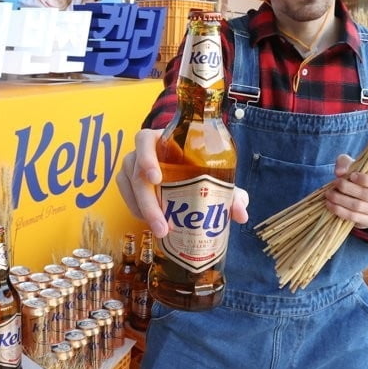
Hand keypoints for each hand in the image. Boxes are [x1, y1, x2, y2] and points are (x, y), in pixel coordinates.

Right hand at [116, 128, 248, 236]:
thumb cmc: (197, 166)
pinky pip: (126, 195)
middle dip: (148, 202)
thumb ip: (229, 192)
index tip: (156, 179)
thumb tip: (241, 214)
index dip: (146, 157)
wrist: (183, 167)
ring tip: (160, 229)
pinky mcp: (126, 180)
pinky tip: (149, 221)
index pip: (145, 140)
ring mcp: (132, 165)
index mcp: (161, 139)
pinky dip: (136, 210)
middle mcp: (142, 150)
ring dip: (142, 209)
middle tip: (163, 226)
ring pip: (128, 185)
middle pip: (136, 172)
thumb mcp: (214, 175)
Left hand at [325, 154, 367, 228]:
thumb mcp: (357, 166)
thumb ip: (347, 163)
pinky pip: (355, 218)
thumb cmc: (362, 179)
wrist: (367, 198)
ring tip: (329, 194)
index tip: (351, 176)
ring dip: (341, 200)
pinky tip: (331, 205)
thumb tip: (340, 172)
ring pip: (359, 207)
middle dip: (348, 189)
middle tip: (335, 183)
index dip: (366, 180)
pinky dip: (340, 211)